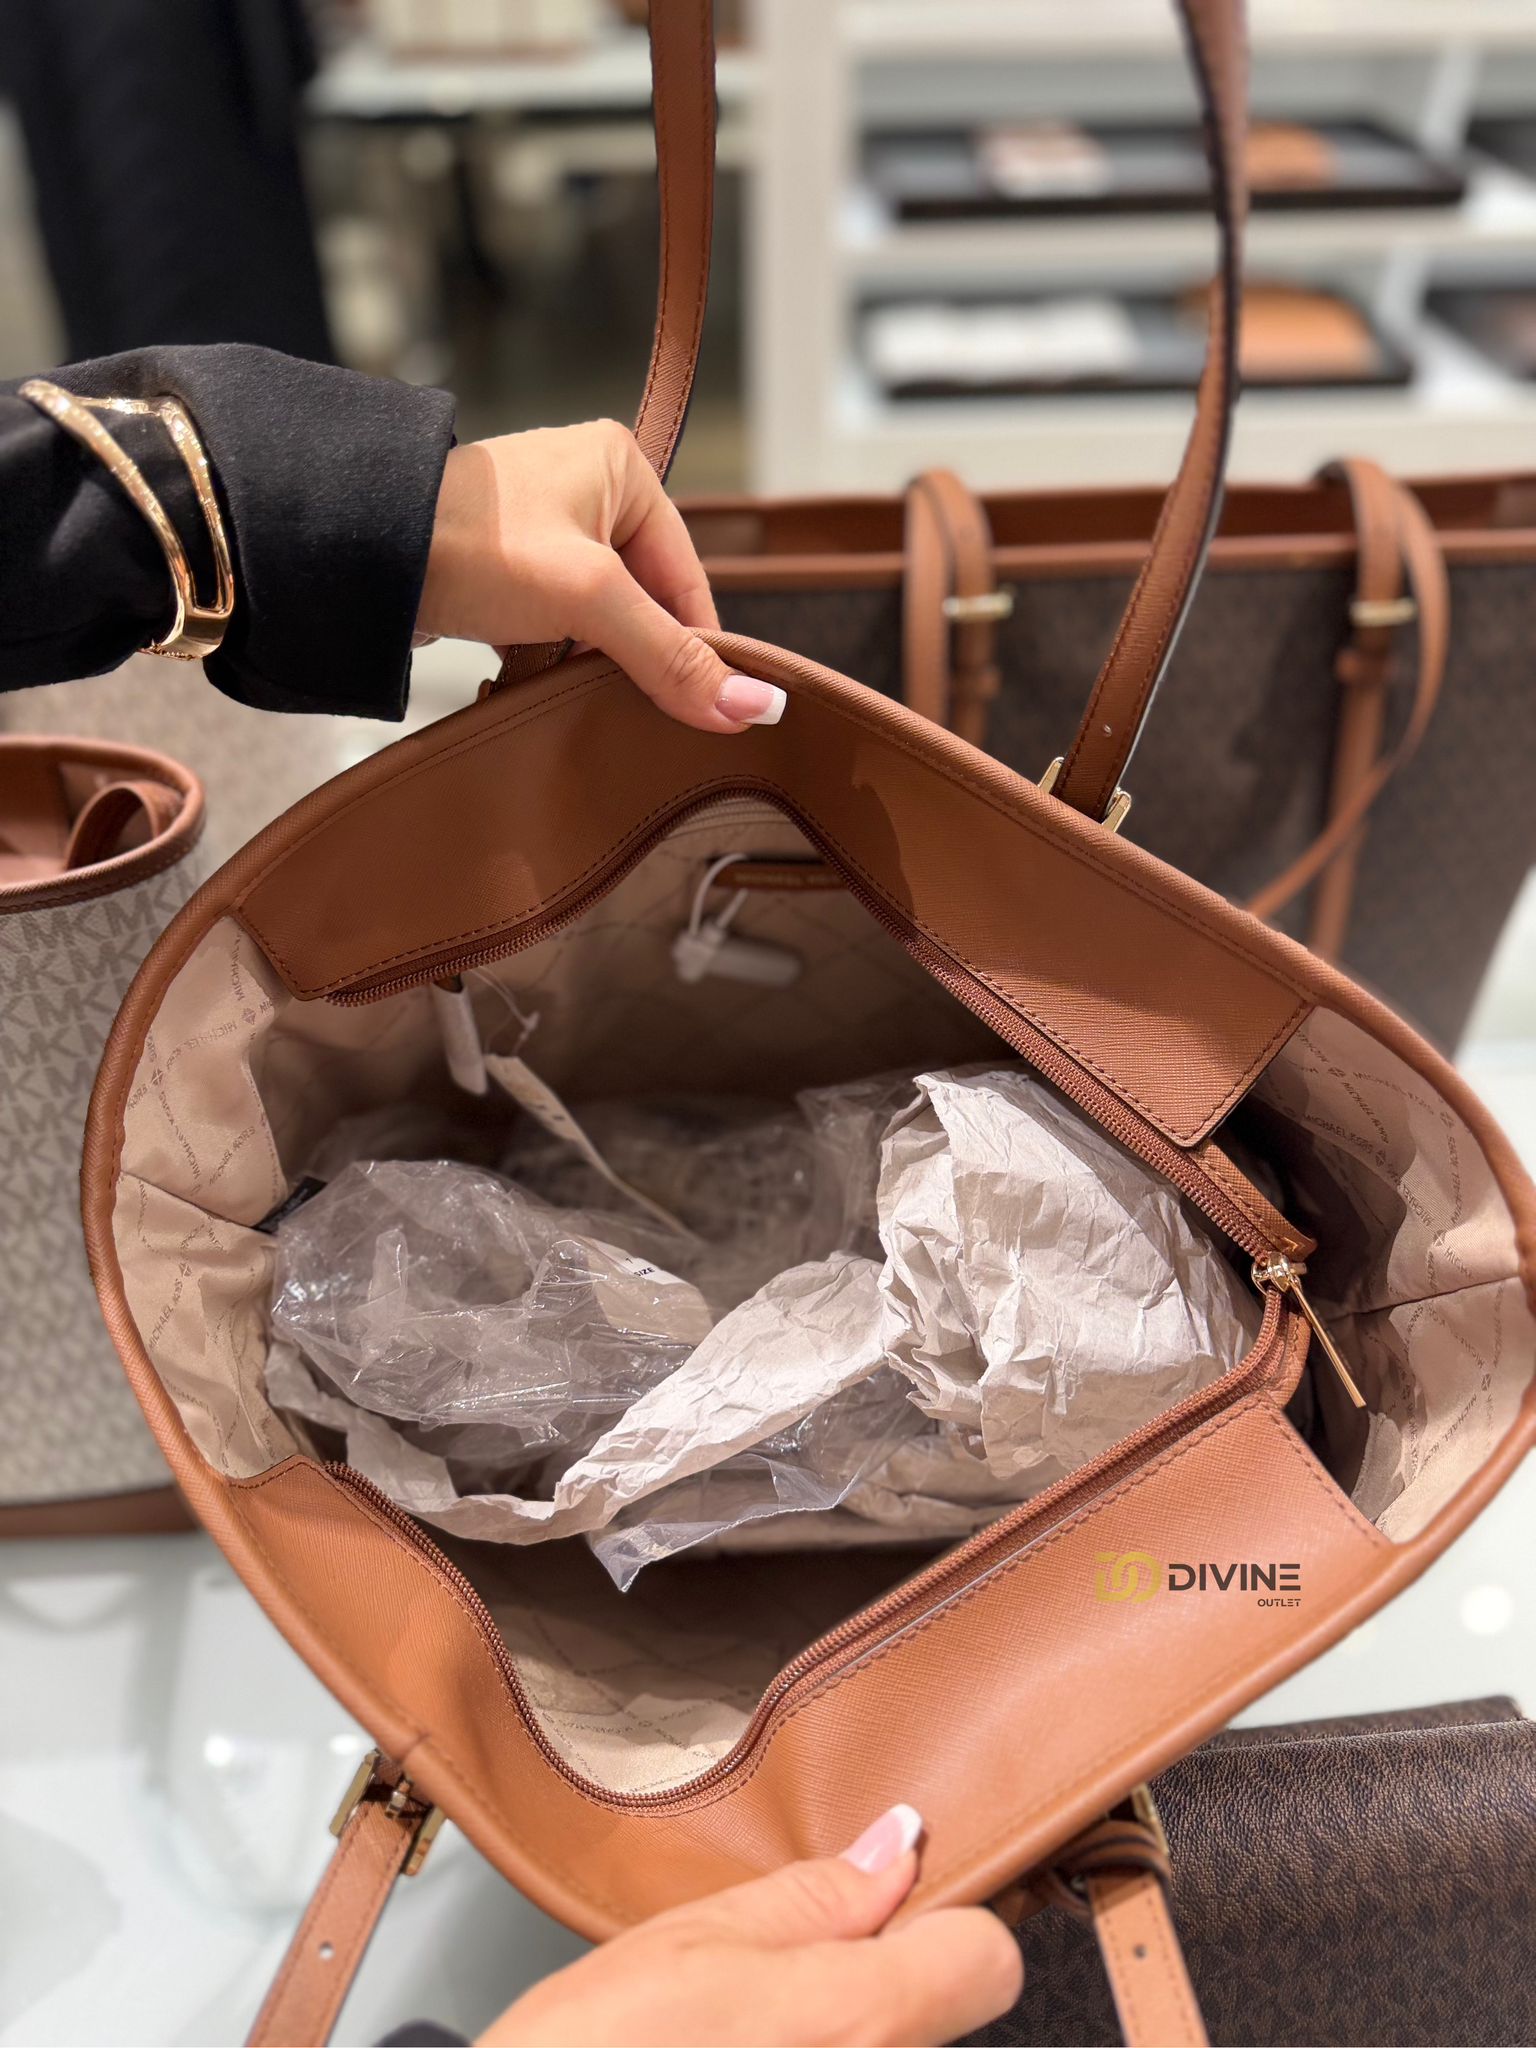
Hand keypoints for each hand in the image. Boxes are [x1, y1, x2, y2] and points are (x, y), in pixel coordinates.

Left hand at [416, 420, 785, 732]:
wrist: (357, 552)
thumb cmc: (471, 546)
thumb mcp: (588, 600)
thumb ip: (670, 656)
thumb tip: (753, 706)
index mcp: (623, 467)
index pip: (688, 580)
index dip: (696, 650)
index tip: (705, 712)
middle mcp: (587, 488)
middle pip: (644, 604)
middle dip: (631, 657)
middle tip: (626, 706)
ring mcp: (543, 528)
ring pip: (597, 619)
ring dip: (586, 662)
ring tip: (566, 687)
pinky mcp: (504, 566)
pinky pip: (552, 624)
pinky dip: (546, 658)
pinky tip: (529, 678)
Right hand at [477, 1804, 1022, 2047]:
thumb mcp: (693, 1937)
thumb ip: (815, 1896)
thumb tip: (899, 1845)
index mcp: (859, 2023)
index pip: (987, 1960)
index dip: (944, 1924)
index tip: (890, 1916)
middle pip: (932, 2024)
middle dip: (873, 1994)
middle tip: (773, 1994)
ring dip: (832, 2046)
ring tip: (735, 2047)